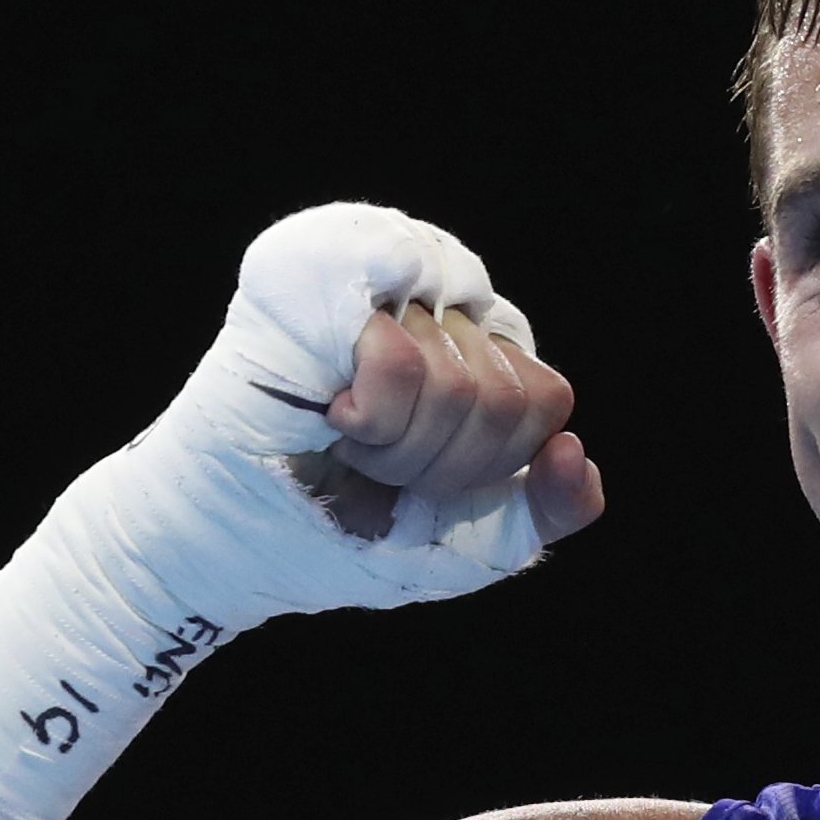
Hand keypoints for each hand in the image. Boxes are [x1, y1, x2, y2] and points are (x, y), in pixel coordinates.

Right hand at [290, 305, 604, 543]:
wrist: (246, 538)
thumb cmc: (355, 524)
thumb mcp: (479, 533)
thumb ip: (552, 506)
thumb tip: (574, 450)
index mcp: (485, 351)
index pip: (546, 398)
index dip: (490, 462)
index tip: (427, 475)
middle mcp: (445, 305)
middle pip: (504, 397)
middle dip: (439, 465)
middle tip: (378, 463)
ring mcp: (389, 286)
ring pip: (455, 386)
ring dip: (395, 449)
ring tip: (350, 440)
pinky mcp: (330, 282)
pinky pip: (400, 362)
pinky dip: (371, 419)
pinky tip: (333, 412)